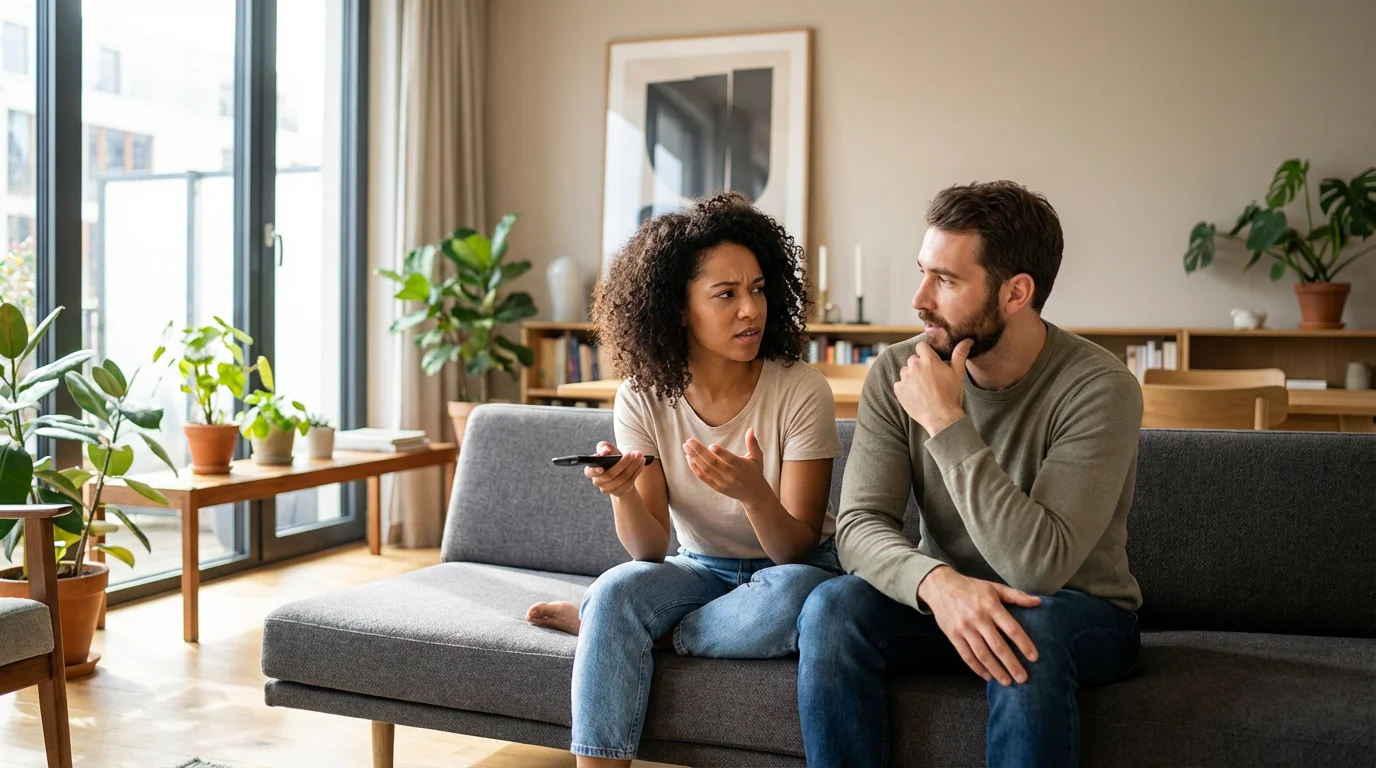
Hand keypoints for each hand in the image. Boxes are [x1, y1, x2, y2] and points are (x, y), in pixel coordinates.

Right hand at [585, 441, 645, 497]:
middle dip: (622, 464)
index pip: (589, 472)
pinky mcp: (619, 492)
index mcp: (591, 470)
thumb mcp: (608, 449)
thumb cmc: (611, 457)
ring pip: (622, 479)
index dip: (594, 471)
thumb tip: (605, 451)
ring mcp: (608, 488)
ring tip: (639, 456)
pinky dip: (637, 471)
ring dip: (633, 466)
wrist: (621, 470)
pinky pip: (629, 482)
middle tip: (632, 454)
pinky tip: (641, 462)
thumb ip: (604, 447)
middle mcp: (598, 481)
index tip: (601, 468)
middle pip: (610, 475)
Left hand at [683, 428, 769, 505]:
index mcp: (741, 466)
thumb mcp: (758, 458)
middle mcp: (731, 475)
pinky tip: (688, 458)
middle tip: (689, 441)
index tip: (711, 445)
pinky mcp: (717, 487)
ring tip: (686, 447)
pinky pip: (703, 478)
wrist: (754, 495)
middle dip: (700, 451)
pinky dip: (695, 468)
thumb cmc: (755, 472)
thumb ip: (753, 443)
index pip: (730, 459)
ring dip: (694, 458)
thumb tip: (751, 429)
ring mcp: (723, 482)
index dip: (721, 453)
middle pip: (713, 463)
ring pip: (706, 470)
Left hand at [894, 338, 971, 433]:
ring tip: (923, 387)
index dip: (926, 353)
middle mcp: (915, 367)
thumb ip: (960, 354)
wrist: (942, 418)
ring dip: (911, 376)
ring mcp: (905, 379)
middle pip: (913, 359)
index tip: (931, 361)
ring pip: (905, 371)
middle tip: (929, 377)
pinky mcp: (899, 390)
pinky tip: (916, 395)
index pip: (921, 346)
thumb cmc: (951, 395)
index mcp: (929, 360)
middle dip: (919, 365)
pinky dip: (905, 388)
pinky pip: (899, 384)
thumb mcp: (958, 374)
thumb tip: (967, 340)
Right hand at [917, 565, 1042, 686]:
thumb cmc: (971, 587)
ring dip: (996, 670)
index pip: (1011, 628)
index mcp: (991, 606)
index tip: (1034, 658)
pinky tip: (987, 676)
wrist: (940, 586)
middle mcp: (978, 618)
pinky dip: (977, 668)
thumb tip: (1038, 602)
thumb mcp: (994, 587)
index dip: (1024, 644)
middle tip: (1023, 678)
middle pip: (998, 646)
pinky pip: (966, 655)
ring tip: (1007, 682)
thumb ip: (1016, 596)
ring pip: (982, 654)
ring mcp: (964, 628)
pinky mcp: (953, 635)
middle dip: (1011, 664)